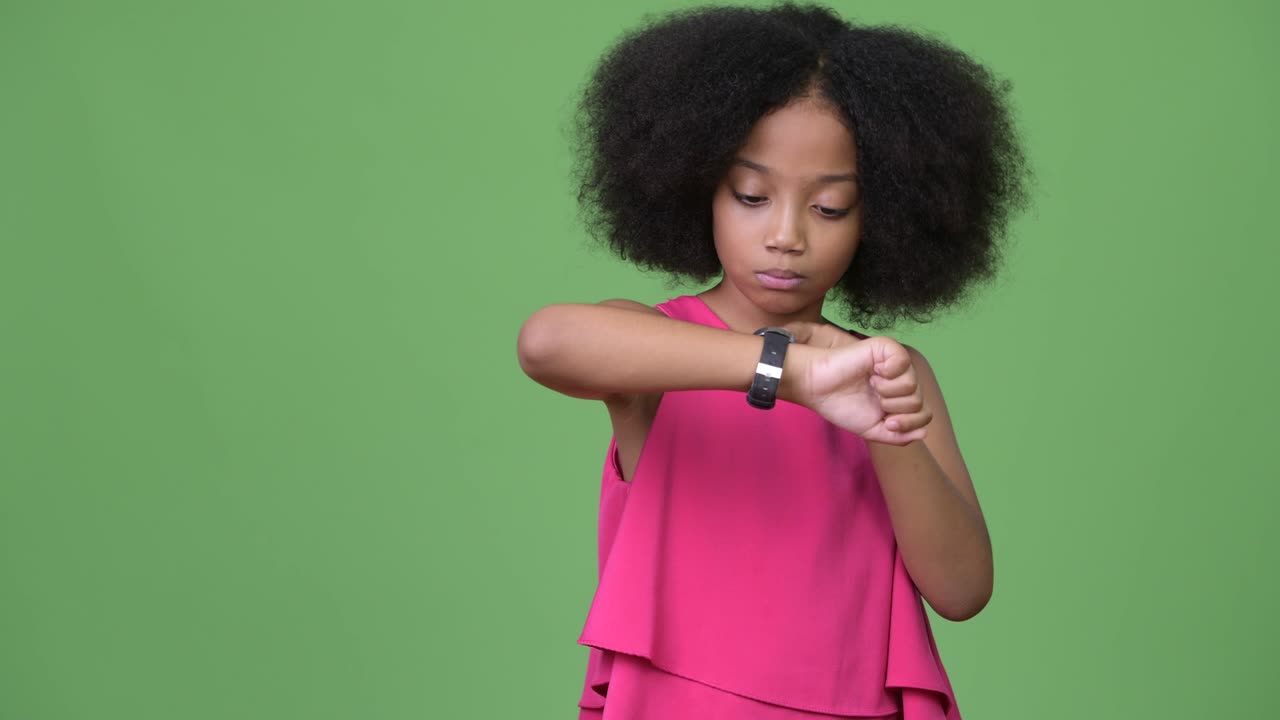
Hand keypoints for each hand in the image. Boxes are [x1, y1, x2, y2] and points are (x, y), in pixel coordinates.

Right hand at [782, 321, 931, 445]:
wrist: (816, 388)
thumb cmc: (840, 405)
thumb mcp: (872, 430)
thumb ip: (898, 436)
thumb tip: (924, 432)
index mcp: (898, 397)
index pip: (923, 414)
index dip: (909, 423)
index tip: (887, 423)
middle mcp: (900, 378)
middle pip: (919, 401)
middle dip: (894, 407)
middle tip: (874, 399)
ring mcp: (894, 362)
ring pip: (912, 385)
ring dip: (888, 392)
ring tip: (871, 385)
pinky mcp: (885, 348)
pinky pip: (903, 362)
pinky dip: (889, 372)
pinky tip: (874, 373)